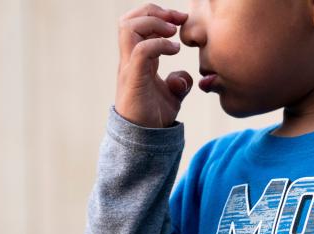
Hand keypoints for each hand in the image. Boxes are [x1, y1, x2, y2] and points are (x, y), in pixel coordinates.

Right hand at [115, 3, 192, 127]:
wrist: (145, 141)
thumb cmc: (153, 118)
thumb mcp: (172, 96)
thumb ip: (179, 82)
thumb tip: (184, 76)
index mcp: (137, 59)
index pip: (137, 24)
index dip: (158, 15)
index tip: (180, 19)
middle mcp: (129, 59)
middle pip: (129, 20)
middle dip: (153, 11)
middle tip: (177, 18)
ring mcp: (129, 68)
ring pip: (128, 28)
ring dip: (153, 23)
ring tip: (173, 31)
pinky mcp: (133, 79)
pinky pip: (140, 50)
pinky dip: (159, 44)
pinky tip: (175, 50)